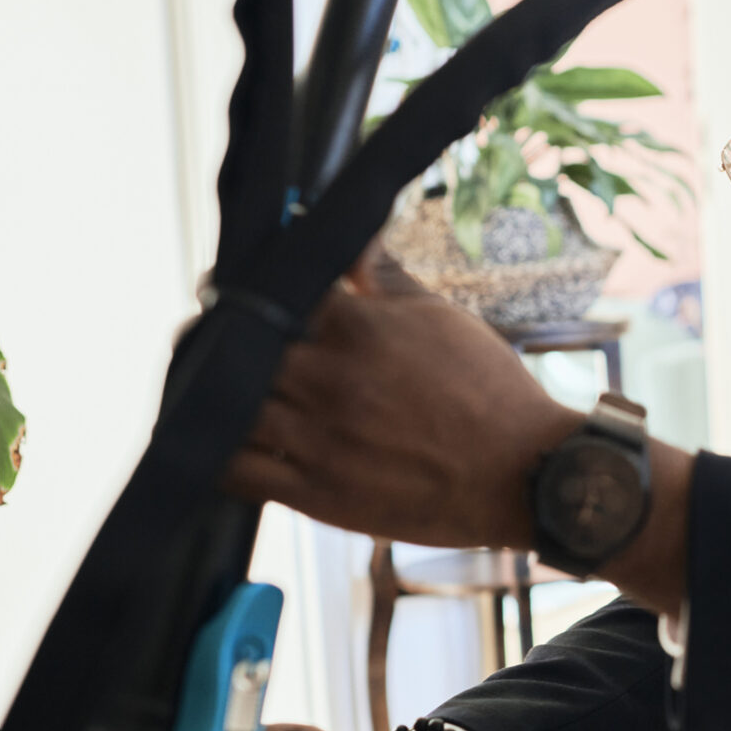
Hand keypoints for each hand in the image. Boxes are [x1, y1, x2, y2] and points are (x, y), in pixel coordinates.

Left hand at [223, 247, 580, 548]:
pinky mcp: (316, 494)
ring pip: (225, 408)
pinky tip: (224, 441)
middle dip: (213, 336)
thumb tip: (351, 236)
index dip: (242, 287)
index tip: (232, 290)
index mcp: (357, 328)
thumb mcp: (442, 318)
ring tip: (211, 387)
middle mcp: (328, 381)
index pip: (269, 291)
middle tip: (210, 337)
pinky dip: (219, 453)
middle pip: (233, 346)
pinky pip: (237, 472)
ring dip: (208, 393)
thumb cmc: (490, 392)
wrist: (522, 473)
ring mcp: (317, 440)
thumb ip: (384, 278)